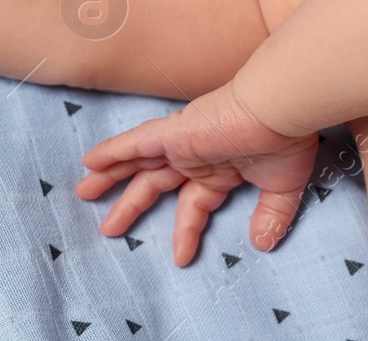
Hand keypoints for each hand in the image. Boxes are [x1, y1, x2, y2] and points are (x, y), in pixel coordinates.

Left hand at [75, 81, 317, 265]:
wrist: (280, 109)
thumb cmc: (285, 140)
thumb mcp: (281, 188)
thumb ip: (270, 216)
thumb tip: (263, 244)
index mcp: (219, 169)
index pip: (194, 204)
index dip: (186, 230)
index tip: (181, 258)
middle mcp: (195, 156)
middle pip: (153, 184)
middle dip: (130, 205)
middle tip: (108, 228)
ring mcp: (182, 143)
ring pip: (136, 161)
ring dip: (110, 176)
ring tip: (83, 192)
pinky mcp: (174, 133)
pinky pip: (135, 142)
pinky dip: (112, 150)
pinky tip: (90, 161)